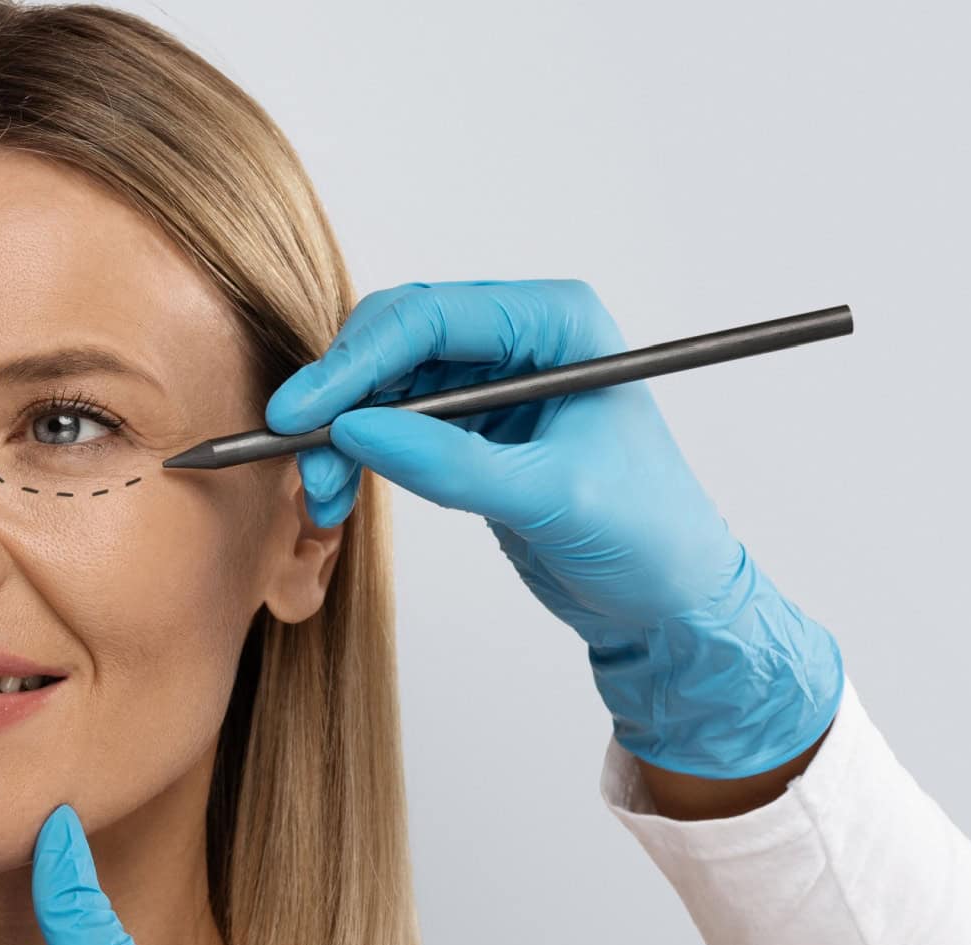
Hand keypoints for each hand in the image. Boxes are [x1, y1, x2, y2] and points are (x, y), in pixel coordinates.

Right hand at [268, 278, 842, 778]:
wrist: (669, 600)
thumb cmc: (647, 537)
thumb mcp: (549, 498)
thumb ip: (450, 462)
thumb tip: (355, 432)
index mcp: (556, 324)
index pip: (432, 317)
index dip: (356, 361)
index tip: (300, 412)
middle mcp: (520, 339)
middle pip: (396, 340)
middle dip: (340, 399)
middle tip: (302, 459)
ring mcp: (492, 382)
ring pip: (383, 384)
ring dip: (341, 434)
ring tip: (323, 496)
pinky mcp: (471, 428)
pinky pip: (392, 422)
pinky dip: (358, 455)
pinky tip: (340, 494)